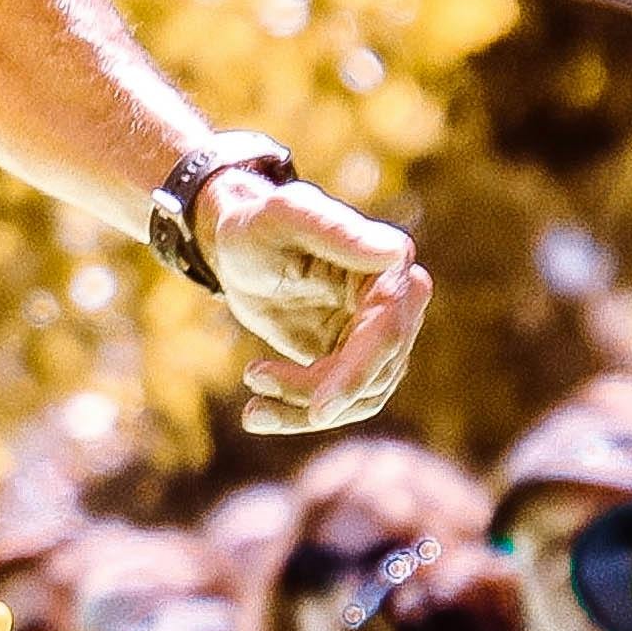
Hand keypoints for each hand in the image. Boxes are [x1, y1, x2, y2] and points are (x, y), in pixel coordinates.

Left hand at [204, 172, 429, 434]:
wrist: (235, 249)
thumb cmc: (256, 224)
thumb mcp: (283, 217)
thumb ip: (335, 231)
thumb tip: (396, 253)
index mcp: (389, 267)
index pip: (386, 334)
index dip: (356, 375)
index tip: (319, 410)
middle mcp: (396, 305)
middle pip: (375, 375)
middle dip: (318, 395)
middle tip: (257, 384)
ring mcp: (377, 337)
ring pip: (359, 398)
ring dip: (303, 409)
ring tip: (252, 396)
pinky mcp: (353, 361)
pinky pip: (339, 403)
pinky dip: (299, 414)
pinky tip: (258, 413)